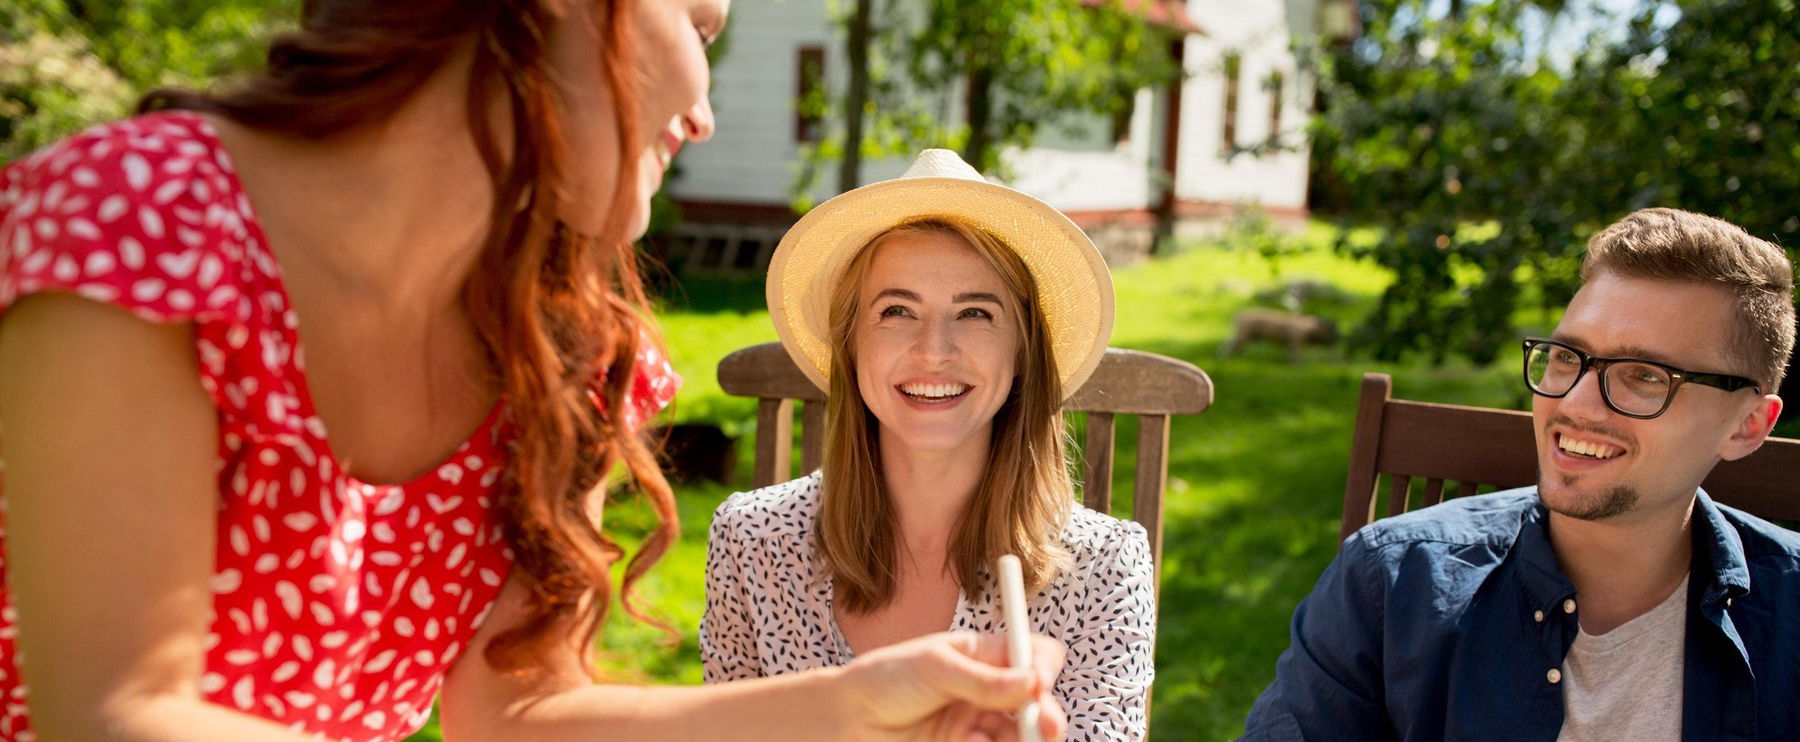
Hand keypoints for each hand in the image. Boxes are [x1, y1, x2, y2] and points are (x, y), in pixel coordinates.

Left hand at [836, 631, 1066, 741]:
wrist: (848, 720)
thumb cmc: (886, 679)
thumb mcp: (933, 667)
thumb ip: (981, 679)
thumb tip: (1031, 682)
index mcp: (984, 656)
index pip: (1033, 654)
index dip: (1044, 666)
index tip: (1039, 681)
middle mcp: (989, 690)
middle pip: (1038, 702)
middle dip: (1046, 715)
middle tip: (1044, 727)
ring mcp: (980, 723)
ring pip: (1022, 734)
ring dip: (1022, 738)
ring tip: (987, 736)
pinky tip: (968, 741)